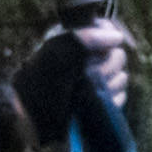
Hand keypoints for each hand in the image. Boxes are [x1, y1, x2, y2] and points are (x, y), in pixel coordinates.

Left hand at [0, 13, 135, 151]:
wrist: (29, 121)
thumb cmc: (37, 86)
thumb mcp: (55, 56)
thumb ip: (84, 39)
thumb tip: (118, 37)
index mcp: (76, 41)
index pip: (107, 29)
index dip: (107, 38)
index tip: (99, 50)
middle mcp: (88, 58)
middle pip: (118, 55)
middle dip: (106, 67)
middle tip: (87, 77)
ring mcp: (97, 81)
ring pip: (121, 77)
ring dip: (108, 86)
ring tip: (87, 94)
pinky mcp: (102, 101)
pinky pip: (120, 96)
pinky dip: (111, 100)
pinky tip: (95, 104)